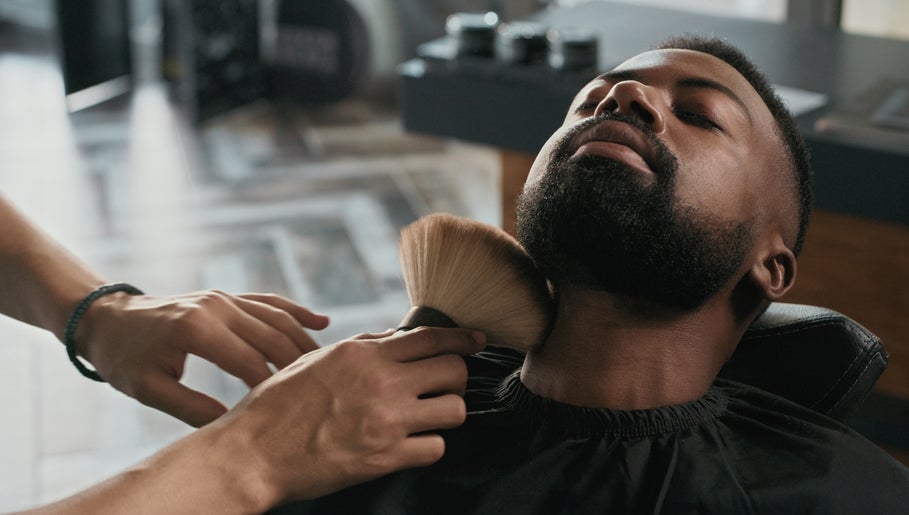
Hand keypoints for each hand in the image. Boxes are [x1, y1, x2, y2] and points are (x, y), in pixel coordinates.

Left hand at [75, 290, 329, 426]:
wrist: (106, 318)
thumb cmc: (124, 358)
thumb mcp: (149, 390)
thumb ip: (192, 408)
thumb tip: (234, 425)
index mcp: (197, 330)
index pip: (250, 363)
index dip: (273, 389)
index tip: (292, 411)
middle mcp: (217, 307)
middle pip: (273, 338)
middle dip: (299, 366)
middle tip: (323, 391)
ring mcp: (224, 298)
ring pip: (277, 318)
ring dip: (304, 340)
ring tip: (328, 365)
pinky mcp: (226, 296)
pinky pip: (268, 301)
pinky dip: (295, 311)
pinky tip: (321, 320)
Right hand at [214, 326, 486, 504]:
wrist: (252, 453)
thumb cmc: (277, 405)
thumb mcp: (317, 361)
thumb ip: (362, 350)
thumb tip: (398, 340)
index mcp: (363, 354)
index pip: (431, 338)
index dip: (462, 338)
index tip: (478, 340)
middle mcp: (381, 382)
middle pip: (454, 371)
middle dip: (454, 379)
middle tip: (442, 387)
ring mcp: (387, 421)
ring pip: (454, 410)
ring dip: (446, 413)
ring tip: (426, 417)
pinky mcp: (386, 458)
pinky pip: (436, 448)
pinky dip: (428, 446)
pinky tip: (411, 444)